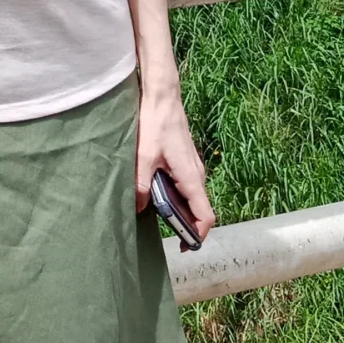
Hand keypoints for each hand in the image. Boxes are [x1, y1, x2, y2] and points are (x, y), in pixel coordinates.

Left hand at [135, 79, 214, 243]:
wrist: (163, 98)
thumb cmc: (155, 125)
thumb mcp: (143, 158)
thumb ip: (140, 185)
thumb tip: (138, 208)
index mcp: (191, 178)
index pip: (205, 215)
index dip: (198, 234)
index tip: (186, 245)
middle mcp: (197, 174)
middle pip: (199, 209)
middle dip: (188, 225)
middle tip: (169, 235)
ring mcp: (193, 167)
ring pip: (192, 197)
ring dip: (181, 210)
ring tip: (161, 216)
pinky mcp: (186, 162)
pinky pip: (186, 186)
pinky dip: (177, 196)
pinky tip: (158, 194)